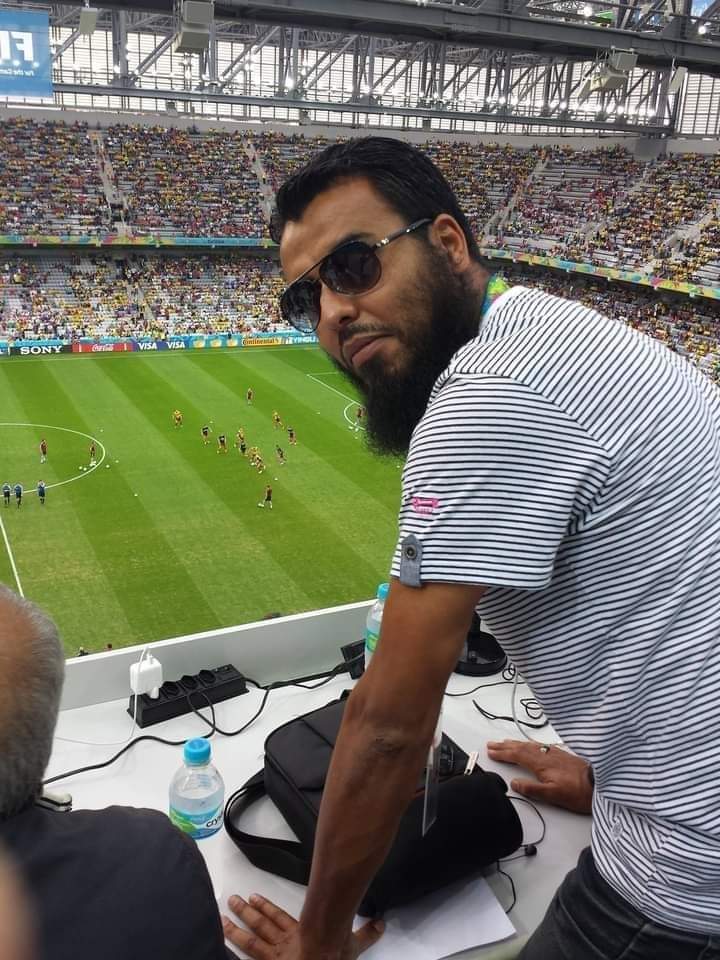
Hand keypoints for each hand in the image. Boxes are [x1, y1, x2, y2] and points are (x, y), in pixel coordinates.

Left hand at [222, 894, 384, 959]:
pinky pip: (252, 957)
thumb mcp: (353, 949)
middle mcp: (284, 945)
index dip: (266, 908)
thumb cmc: (335, 959)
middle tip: (231, 899)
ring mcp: (275, 959)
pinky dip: (237, 950)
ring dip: (235, 929)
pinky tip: (224, 945)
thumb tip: (381, 922)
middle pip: (262, 926)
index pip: (280, 918)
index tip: (254, 896)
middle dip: (246, 913)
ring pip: (252, 942)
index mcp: (300, 935)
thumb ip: (365, 935)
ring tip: (222, 917)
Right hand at [486, 739, 592, 814]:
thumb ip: (532, 789)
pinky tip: (529, 745)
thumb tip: (514, 783)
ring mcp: (554, 753)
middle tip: (492, 744)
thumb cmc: (578, 792)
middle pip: (521, 747)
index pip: (517, 755)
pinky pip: (539, 745)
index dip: (503, 753)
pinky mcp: (561, 754)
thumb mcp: (553, 795)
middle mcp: (546, 755)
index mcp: (541, 763)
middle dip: (505, 746)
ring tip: (506, 742)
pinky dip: (528, 744)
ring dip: (515, 743)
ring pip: (530, 745)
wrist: (600, 784)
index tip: (490, 751)